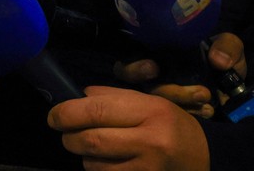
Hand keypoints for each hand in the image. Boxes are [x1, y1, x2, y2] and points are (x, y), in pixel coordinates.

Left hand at [48, 86, 209, 170]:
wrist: (205, 158)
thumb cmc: (170, 124)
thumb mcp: (148, 102)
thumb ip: (112, 97)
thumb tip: (79, 96)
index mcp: (150, 111)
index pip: (97, 111)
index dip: (66, 113)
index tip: (53, 116)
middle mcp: (150, 142)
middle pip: (91, 140)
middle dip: (69, 137)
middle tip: (66, 133)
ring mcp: (148, 169)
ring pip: (94, 165)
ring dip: (83, 156)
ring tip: (91, 148)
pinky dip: (97, 170)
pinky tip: (107, 163)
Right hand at [114, 33, 246, 118]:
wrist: (231, 81)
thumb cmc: (222, 58)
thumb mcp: (228, 45)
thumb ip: (225, 46)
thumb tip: (218, 60)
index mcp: (156, 57)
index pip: (127, 67)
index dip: (134, 69)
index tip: (153, 68)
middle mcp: (154, 80)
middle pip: (146, 92)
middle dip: (173, 93)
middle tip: (201, 93)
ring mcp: (164, 101)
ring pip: (160, 109)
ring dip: (185, 106)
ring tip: (208, 100)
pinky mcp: (177, 116)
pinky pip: (176, 122)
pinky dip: (194, 116)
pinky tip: (208, 110)